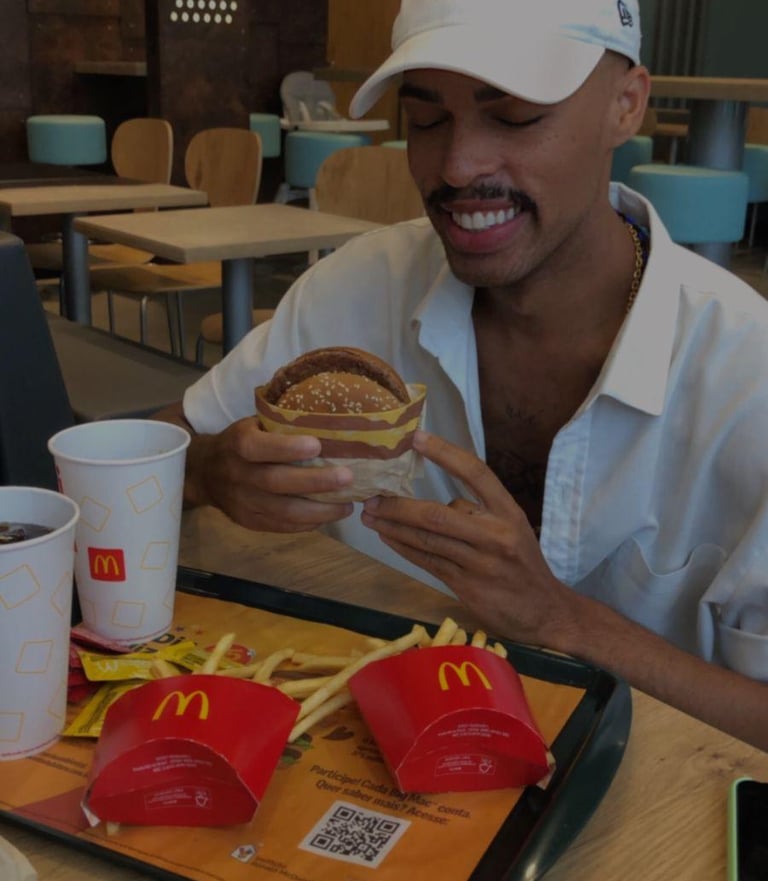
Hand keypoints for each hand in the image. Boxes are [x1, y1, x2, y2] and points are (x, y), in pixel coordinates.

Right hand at [187, 416, 355, 531]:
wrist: (205, 473)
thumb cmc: (242, 442)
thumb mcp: (253, 424)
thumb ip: (281, 423)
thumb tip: (330, 414)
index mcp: (238, 443)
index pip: (257, 447)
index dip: (286, 448)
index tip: (317, 444)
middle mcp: (237, 474)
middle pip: (275, 482)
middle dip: (315, 481)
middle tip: (348, 477)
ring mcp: (242, 502)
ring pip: (282, 511)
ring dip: (318, 510)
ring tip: (347, 505)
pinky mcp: (248, 521)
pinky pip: (281, 526)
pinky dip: (307, 523)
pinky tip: (329, 515)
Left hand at [361, 430, 577, 648]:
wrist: (544, 612)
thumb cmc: (523, 564)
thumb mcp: (512, 528)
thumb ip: (479, 512)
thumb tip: (441, 502)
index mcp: (508, 512)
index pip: (475, 473)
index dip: (445, 454)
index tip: (417, 438)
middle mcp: (494, 534)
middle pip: (438, 513)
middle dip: (399, 505)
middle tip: (372, 495)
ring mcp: (479, 562)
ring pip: (427, 539)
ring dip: (393, 526)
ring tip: (369, 515)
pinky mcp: (466, 586)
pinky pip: (427, 562)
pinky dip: (403, 548)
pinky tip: (387, 538)